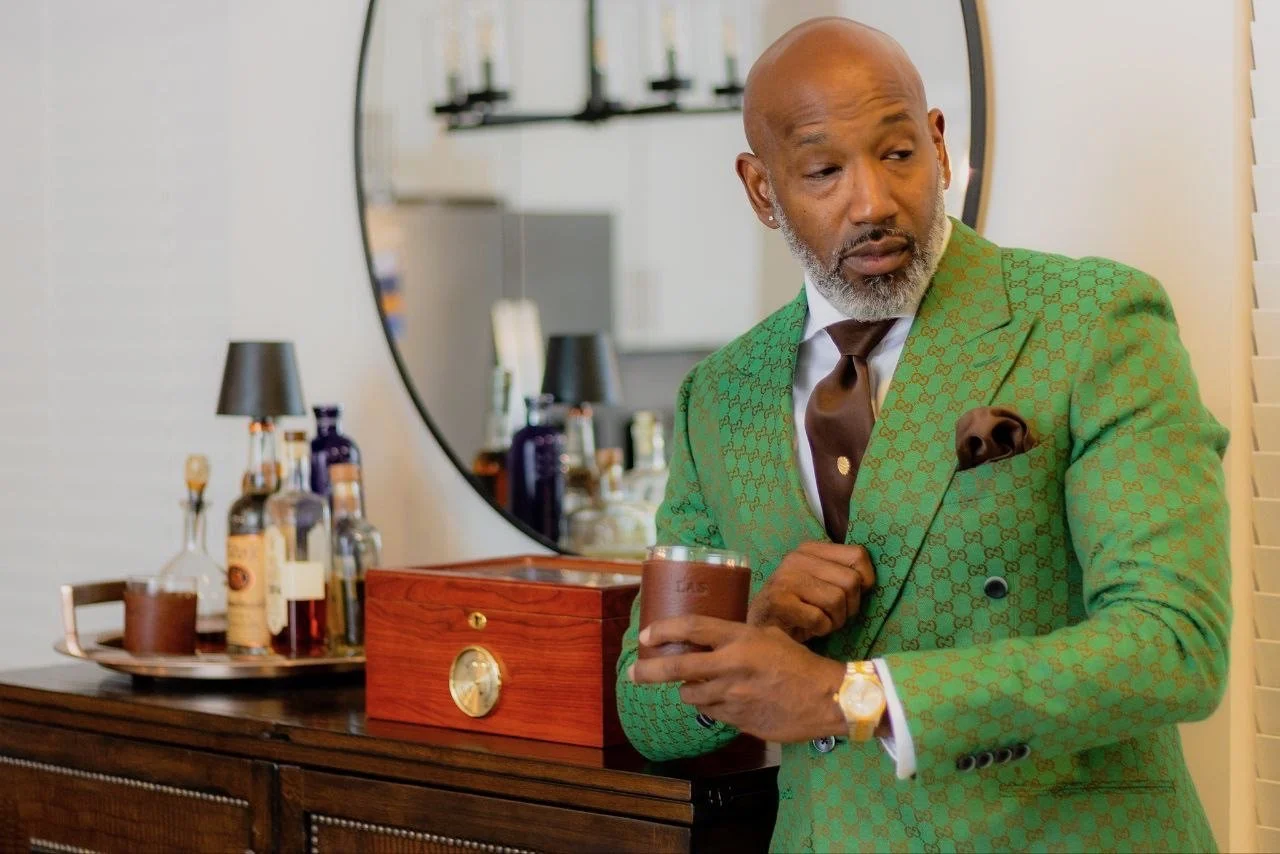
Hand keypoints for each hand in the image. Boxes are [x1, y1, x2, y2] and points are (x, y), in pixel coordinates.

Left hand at [629, 615, 846, 743]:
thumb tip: (713, 636)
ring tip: (694, 686)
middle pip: (677, 667)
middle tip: (633, 672)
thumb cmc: (799, 663)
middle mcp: (730, 666)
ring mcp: (732, 696)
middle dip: (648, 670)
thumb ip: (738, 637)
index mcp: (739, 639)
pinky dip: (709, 706)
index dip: (663, 630)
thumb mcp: (769, 636)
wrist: (827, 698)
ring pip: (690, 695)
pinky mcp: (737, 721)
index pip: (691, 628)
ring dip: (687, 690)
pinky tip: (721, 700)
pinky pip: (711, 712)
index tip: (645, 635)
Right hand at [746, 542, 874, 642]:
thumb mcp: (821, 581)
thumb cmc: (799, 607)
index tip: (851, 595)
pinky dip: (820, 630)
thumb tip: (872, 580)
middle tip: (832, 614)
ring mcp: (785, 578)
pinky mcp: (778, 601)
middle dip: (849, 606)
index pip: (858, 555)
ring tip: (819, 621)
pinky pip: (820, 619)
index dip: (865, 580)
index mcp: (810, 548)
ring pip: (837, 600)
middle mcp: (796, 558)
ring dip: (834, 620)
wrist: (762, 630)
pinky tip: (807, 628)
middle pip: (851, 581)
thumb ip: (843, 572)